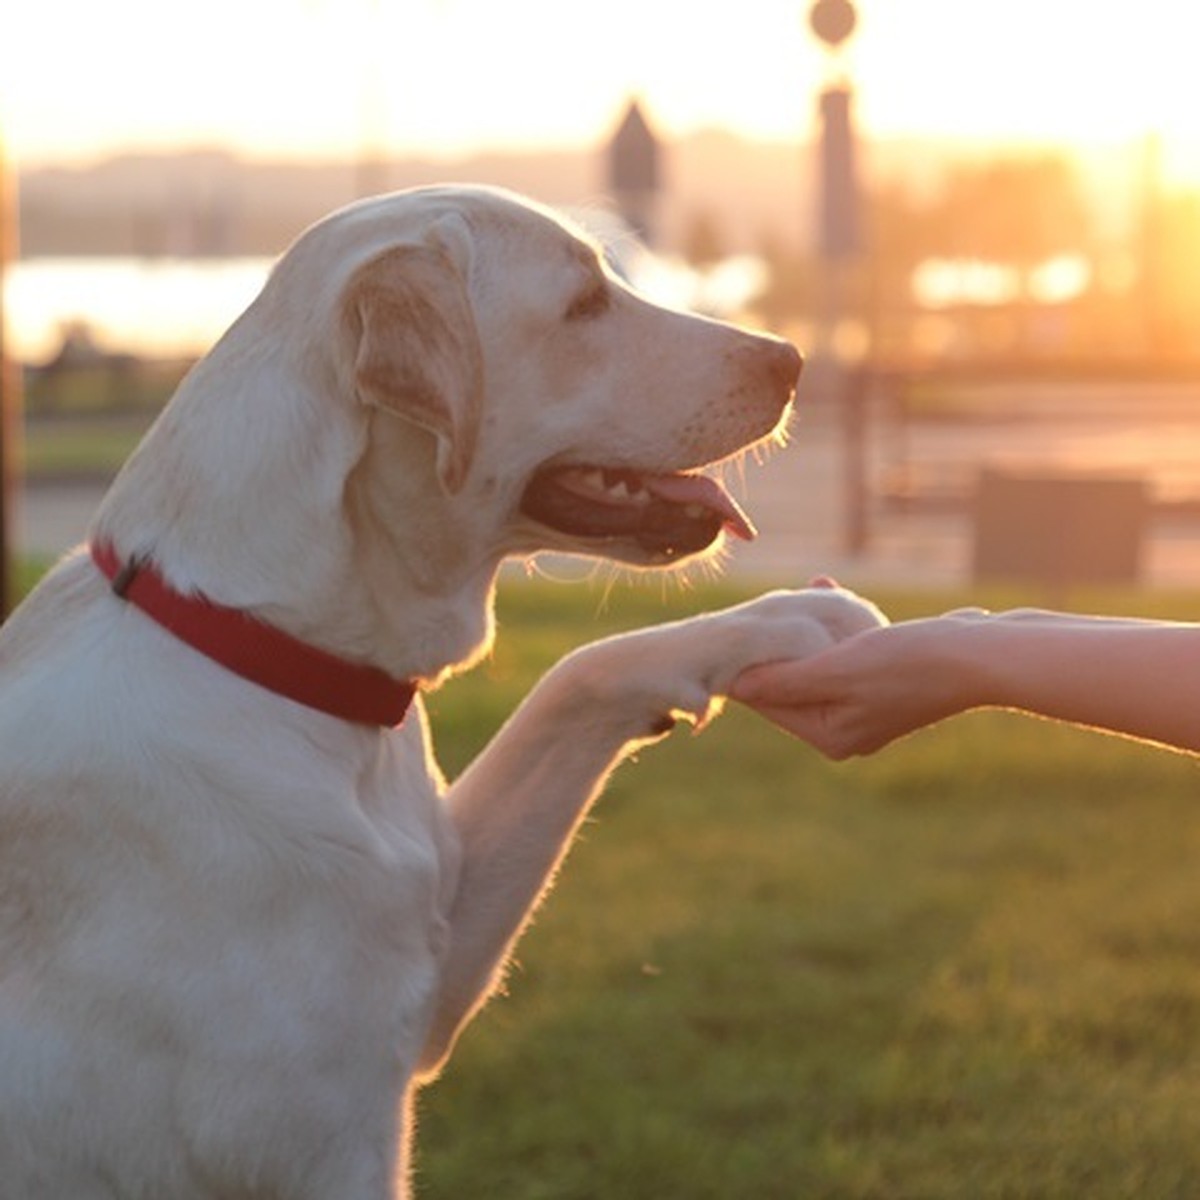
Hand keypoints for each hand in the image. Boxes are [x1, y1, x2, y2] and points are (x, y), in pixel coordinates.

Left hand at [731, 612, 984, 758]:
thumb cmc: (907, 663)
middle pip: (792, 683)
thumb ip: (785, 681)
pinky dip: (836, 626)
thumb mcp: (836, 670)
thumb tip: (735, 689)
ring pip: (818, 662)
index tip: (738, 631)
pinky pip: (846, 653)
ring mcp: (868, 707)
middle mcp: (847, 729)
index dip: (751, 666)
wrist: (982, 655)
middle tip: (765, 607)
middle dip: (781, 645)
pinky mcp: (887, 682)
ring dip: (807, 629)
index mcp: (830, 736)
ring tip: (800, 593)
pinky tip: (827, 588)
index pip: (771, 701)